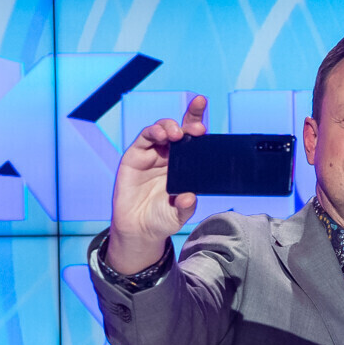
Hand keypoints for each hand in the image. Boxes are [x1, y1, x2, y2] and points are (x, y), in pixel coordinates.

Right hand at [105, 95, 206, 272]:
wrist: (139, 229)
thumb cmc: (162, 218)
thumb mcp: (179, 215)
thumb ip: (186, 207)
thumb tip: (189, 197)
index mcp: (185, 164)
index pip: (194, 139)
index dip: (199, 123)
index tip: (209, 115)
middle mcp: (169, 155)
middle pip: (180, 129)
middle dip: (190, 121)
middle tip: (198, 129)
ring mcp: (152, 155)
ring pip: (161, 130)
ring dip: (169, 127)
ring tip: (177, 135)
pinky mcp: (134, 157)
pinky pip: (143, 139)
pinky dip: (152, 133)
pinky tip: (160, 135)